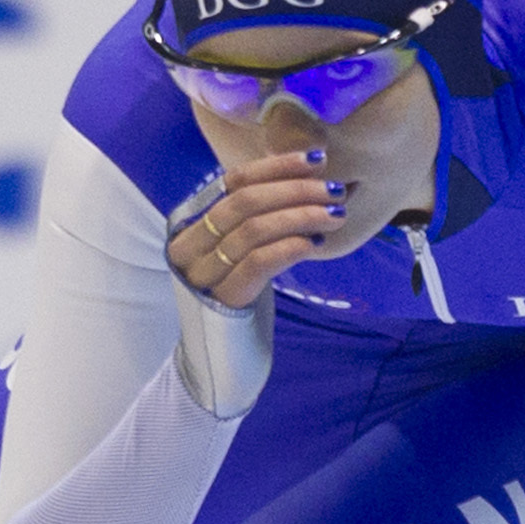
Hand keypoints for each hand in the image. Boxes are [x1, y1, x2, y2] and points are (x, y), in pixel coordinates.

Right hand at [165, 152, 345, 310]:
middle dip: (295, 190)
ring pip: (253, 229)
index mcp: (190, 226)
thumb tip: (309, 177)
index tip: (317, 160)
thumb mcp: (243, 252)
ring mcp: (202, 275)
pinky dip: (290, 247)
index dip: (276, 167)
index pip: (233, 181)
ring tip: (336, 215)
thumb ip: (260, 216)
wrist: (221, 363)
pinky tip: (315, 244)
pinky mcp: (222, 300)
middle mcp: (189, 247)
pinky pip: (258, 262)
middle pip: (243, 201)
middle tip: (335, 190)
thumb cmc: (240, 300)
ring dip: (301, 216)